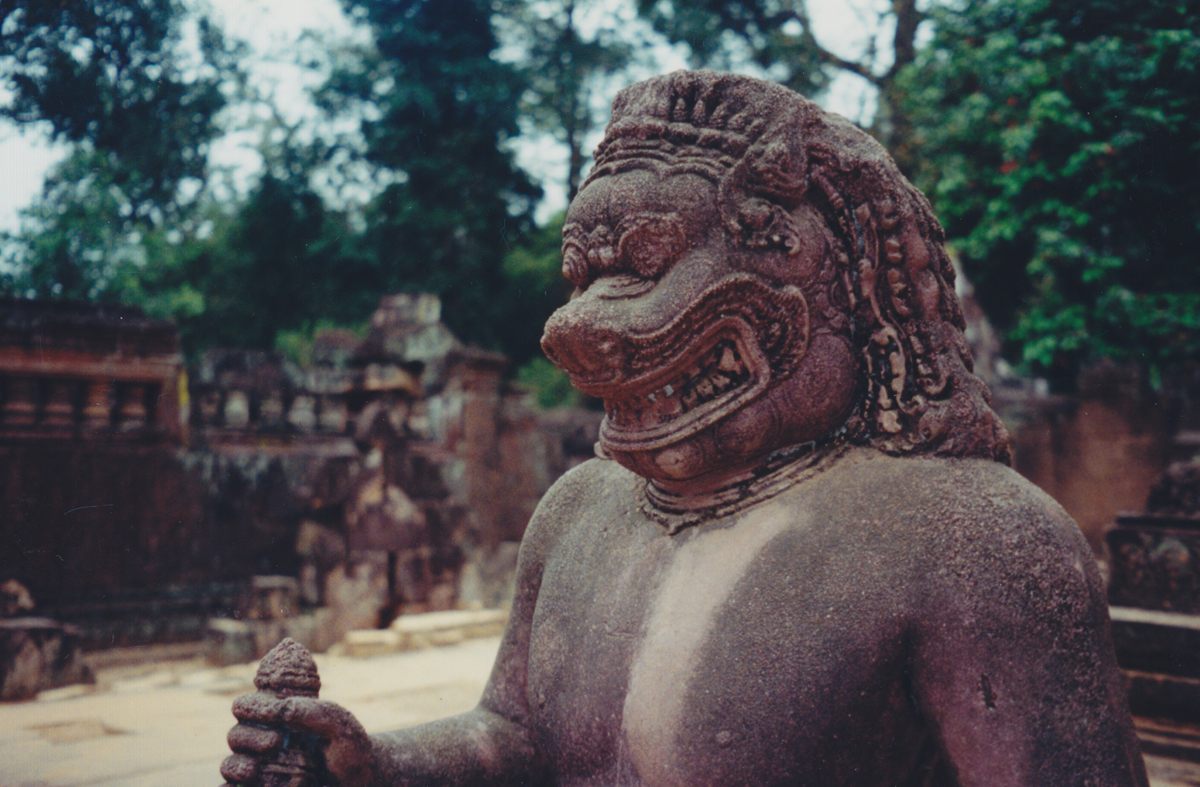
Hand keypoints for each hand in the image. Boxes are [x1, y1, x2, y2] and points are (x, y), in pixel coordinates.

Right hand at [222, 692, 374, 786]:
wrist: (360, 780)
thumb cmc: (349, 746)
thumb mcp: (338, 723)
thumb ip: (313, 712)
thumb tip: (281, 710)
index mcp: (276, 717)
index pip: (246, 706)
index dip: (252, 707)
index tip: (271, 713)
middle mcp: (262, 741)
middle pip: (235, 736)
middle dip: (249, 737)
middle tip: (275, 742)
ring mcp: (259, 769)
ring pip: (230, 766)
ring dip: (238, 766)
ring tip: (255, 769)